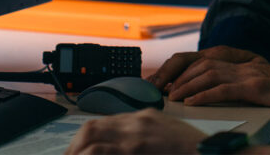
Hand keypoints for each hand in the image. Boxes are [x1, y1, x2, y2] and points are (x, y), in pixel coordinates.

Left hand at [65, 109, 204, 153]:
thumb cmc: (194, 154)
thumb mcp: (168, 140)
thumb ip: (146, 141)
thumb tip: (126, 151)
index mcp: (145, 118)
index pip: (105, 124)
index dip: (85, 141)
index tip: (78, 154)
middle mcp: (138, 122)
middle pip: (92, 128)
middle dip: (75, 147)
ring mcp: (137, 135)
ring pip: (92, 139)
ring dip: (77, 153)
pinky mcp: (137, 149)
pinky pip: (102, 152)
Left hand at [149, 46, 269, 110]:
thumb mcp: (255, 80)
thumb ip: (236, 79)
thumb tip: (209, 89)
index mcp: (240, 59)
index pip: (205, 58)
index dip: (185, 68)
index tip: (170, 81)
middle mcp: (241, 62)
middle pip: (203, 63)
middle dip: (182, 76)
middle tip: (166, 90)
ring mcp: (247, 73)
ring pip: (209, 74)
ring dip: (188, 85)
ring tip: (174, 97)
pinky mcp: (253, 87)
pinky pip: (223, 89)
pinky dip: (204, 95)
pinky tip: (192, 102)